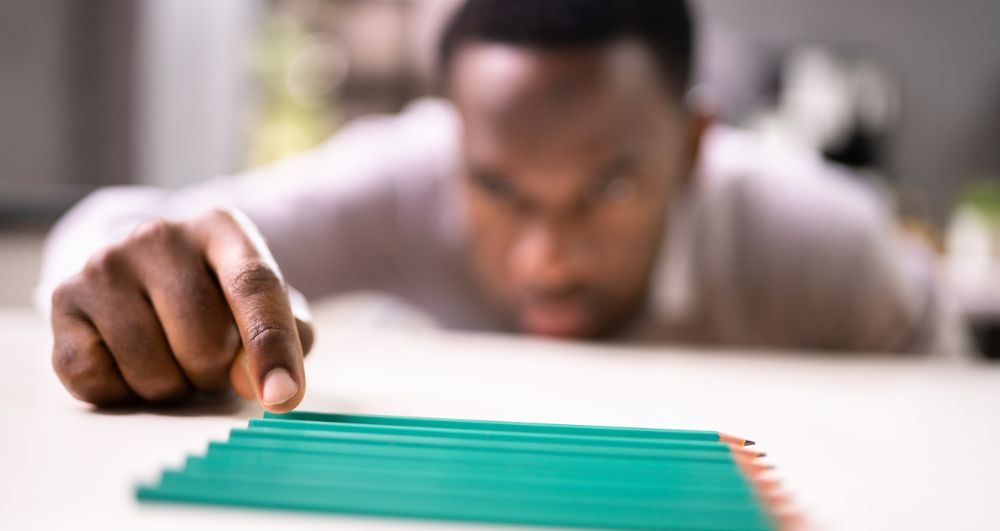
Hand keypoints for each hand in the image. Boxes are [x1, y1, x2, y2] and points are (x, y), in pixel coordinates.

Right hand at [50, 208, 312, 411]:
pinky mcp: (63, 300)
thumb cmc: (219, 296)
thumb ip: (287, 340)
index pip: (254, 287)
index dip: (272, 347)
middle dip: (215, 373)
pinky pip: (96, 382)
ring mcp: (104, 265)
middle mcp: (159, 236)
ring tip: (172, 356)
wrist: (144, 267)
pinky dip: (122, 393)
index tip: (282, 397)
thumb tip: (252, 382)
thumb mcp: (268, 305)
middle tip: (210, 358)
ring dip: (172, 388)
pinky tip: (131, 361)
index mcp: (222, 228)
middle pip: (203, 343)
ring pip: (151, 372)